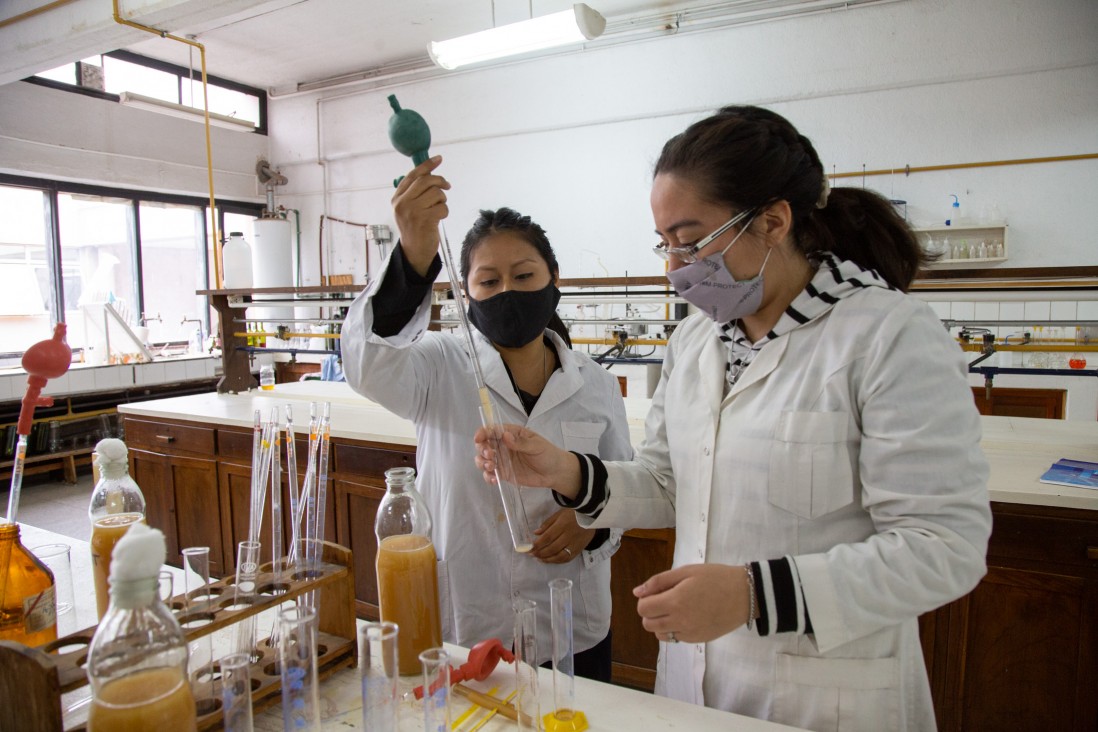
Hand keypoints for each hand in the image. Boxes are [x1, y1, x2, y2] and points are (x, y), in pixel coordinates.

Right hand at [392, 155, 450, 275]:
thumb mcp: (408, 208)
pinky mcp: (424, 220)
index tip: (438, 159)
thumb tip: (430, 173)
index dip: (427, 165)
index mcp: (397, 198)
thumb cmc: (415, 227)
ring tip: (438, 208)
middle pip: (426, 181)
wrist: (414, 251)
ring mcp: (412, 211)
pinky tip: (439, 218)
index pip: (412, 176)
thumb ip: (414, 192)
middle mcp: (402, 203)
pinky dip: (445, 212)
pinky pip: (442, 207)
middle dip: (440, 181)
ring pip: (436, 193)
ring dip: (442, 200)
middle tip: (447, 186)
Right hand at [473, 424, 580, 498]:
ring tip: (492, 467)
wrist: (555, 473)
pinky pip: (490, 474)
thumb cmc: (547, 454)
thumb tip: (505, 436)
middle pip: (484, 445)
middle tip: (490, 456)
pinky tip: (494, 480)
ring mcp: (502, 460)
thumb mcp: (537, 446)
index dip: (483, 433)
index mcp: (511, 434)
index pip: (493, 430)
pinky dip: (488, 477)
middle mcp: (503, 446)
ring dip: (482, 463)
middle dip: (482, 450)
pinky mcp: (503, 473)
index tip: (479, 439)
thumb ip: (521, 442)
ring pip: (483, 460)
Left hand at [531, 509, 591, 563]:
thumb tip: (536, 533)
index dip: (537, 544)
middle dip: (540, 553)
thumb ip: (547, 524)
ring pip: (560, 556)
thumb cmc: (573, 513)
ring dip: (548, 559)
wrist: (592, 516)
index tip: (529, 548)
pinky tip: (550, 560)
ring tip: (539, 559)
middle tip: (532, 555)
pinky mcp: (579, 549)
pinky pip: (567, 559)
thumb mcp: (559, 514)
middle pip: (552, 548)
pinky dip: (558, 561)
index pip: (548, 537)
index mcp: (562, 525)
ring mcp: (574, 544)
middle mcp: (568, 536)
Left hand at [633, 564, 751, 643]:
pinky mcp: (698, 640)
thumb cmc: (716, 577)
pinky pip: (676, 638)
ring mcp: (689, 633)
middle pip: (648, 624)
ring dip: (661, 623)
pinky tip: (687, 616)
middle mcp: (680, 621)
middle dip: (651, 612)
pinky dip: (675, 629)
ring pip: (660, 634)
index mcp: (675, 601)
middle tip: (665, 600)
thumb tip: (637, 592)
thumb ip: (659, 582)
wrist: (745, 595)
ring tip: (676, 609)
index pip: (643, 609)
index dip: (646, 599)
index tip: (657, 592)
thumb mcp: (686, 572)